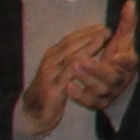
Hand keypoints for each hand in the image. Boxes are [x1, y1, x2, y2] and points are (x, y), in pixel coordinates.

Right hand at [19, 21, 108, 137]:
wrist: (34, 113)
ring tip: (102, 40)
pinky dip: (81, 66)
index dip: (85, 32)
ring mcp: (50, 74)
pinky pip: (68, 74)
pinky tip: (92, 60)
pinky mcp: (53, 88)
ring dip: (88, 47)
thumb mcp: (59, 73)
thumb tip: (86, 47)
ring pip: (71, 56)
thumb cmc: (50, 91)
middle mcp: (50, 62)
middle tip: (106, 30)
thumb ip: (69, 60)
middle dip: (89, 36)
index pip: (69, 40)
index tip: (101, 26)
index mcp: (51, 56)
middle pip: (71, 45)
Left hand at [62, 1, 139, 113]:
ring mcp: (109, 92)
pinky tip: (68, 87)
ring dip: (86, 80)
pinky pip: (89, 102)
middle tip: (81, 61)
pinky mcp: (98, 103)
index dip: (124, 60)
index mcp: (128, 64)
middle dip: (97, 69)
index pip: (129, 62)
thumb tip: (130, 2)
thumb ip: (126, 23)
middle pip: (111, 77)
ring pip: (99, 89)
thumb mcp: (122, 40)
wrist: (114, 84)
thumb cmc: (117, 56)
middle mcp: (120, 80)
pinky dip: (79, 96)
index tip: (116, 55)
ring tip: (73, 69)